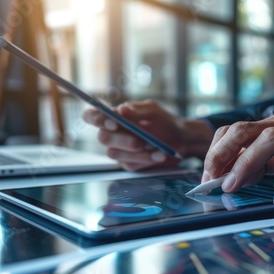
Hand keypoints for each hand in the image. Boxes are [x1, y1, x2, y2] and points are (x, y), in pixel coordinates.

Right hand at [83, 100, 213, 170]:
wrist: (181, 139)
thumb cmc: (165, 121)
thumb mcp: (153, 111)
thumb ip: (137, 111)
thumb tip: (121, 110)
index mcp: (115, 116)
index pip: (92, 116)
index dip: (96, 119)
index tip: (114, 122)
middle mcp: (113, 134)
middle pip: (103, 138)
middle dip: (122, 140)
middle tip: (140, 142)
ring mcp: (120, 150)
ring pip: (115, 154)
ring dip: (136, 152)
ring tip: (156, 148)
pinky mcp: (128, 163)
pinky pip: (130, 164)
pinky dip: (146, 160)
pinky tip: (159, 155)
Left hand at [202, 113, 273, 192]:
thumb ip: (264, 166)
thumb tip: (232, 180)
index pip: (235, 131)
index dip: (216, 152)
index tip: (206, 178)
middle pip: (243, 129)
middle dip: (220, 154)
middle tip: (209, 180)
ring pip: (268, 138)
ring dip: (246, 163)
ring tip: (233, 185)